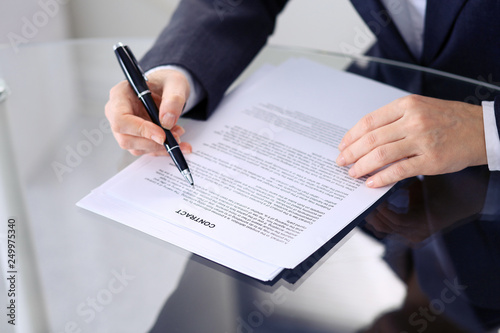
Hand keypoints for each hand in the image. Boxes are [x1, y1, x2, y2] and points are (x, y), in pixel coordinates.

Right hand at [105, 69, 192, 155]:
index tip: (162, 135)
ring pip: (137, 148)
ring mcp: (125, 128)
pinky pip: (147, 150)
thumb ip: (174, 99)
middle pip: (126, 139)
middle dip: (153, 143)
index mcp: (120, 95)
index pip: (120, 119)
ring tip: (178, 134)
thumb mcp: (175, 83)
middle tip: (176, 138)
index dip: (140, 130)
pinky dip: (163, 150)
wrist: (168, 89)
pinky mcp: (135, 137)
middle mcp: (117, 113)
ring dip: (160, 147)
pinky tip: (177, 142)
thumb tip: (167, 122)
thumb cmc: (166, 82)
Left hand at [336, 95, 486, 187]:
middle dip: (351, 153)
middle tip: (342, 162)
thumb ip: (395, 119)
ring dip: (362, 166)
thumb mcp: (421, 108)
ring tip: (353, 173)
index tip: (343, 145)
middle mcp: (413, 120)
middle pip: (371, 139)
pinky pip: (399, 170)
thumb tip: (367, 136)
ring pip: (381, 154)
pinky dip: (381, 177)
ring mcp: (422, 140)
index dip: (351, 136)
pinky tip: (372, 182)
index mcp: (407, 105)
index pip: (369, 121)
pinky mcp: (431, 160)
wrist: (483, 129)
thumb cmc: (451, 119)